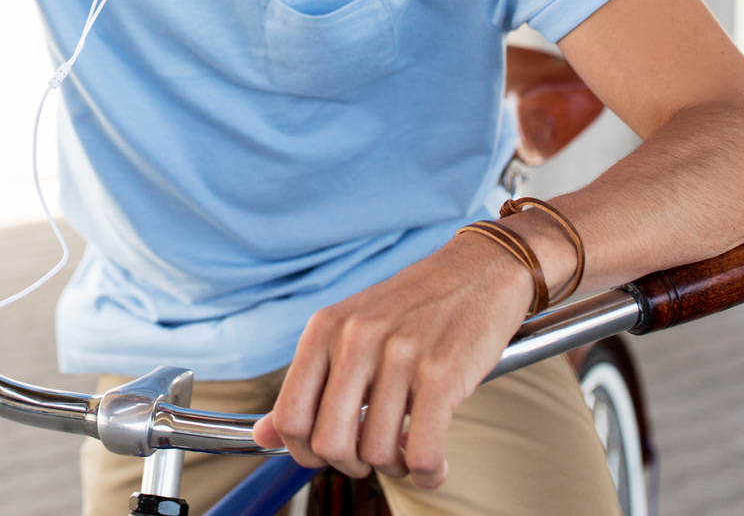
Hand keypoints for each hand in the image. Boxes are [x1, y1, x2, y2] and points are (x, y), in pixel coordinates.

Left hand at [253, 232, 531, 487]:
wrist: (479, 270)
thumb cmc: (413, 307)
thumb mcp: (349, 331)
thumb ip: (308, 384)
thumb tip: (265, 436)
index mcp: (325, 328)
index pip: (289, 416)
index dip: (303, 452)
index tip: (327, 454)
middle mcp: (356, 338)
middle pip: (329, 443)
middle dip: (350, 465)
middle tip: (371, 456)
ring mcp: (400, 355)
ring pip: (378, 453)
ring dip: (394, 468)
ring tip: (407, 450)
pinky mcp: (443, 373)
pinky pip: (422, 453)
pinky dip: (427, 473)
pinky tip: (432, 462)